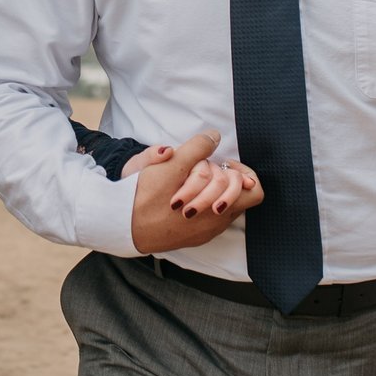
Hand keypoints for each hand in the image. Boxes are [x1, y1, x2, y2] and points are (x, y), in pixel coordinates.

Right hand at [129, 131, 262, 253]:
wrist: (121, 225)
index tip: (222, 163)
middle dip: (225, 178)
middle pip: (240, 197)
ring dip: (213, 191)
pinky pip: (209, 218)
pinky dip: (203, 204)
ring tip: (189, 181)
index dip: (242, 172)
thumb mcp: (171, 163)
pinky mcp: (193, 238)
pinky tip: (183, 196)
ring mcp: (206, 233)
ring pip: (224, 207)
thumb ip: (197, 148)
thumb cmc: (145, 194)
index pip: (254, 189)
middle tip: (204, 169)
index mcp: (218, 206)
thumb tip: (214, 136)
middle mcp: (217, 223)